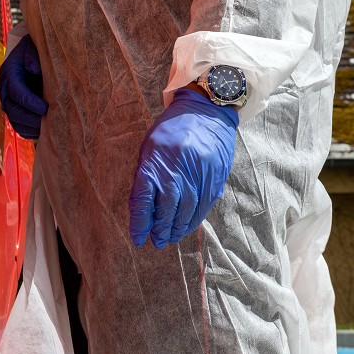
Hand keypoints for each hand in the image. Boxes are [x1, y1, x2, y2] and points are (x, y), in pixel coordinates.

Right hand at [0, 33, 47, 138]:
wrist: (35, 55)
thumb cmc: (37, 50)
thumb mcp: (34, 47)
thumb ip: (34, 56)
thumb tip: (34, 69)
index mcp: (9, 73)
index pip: (16, 91)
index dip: (29, 102)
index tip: (45, 108)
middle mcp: (6, 89)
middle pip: (12, 110)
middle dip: (30, 118)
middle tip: (48, 120)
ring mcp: (11, 101)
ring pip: (15, 121)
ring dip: (30, 127)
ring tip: (48, 128)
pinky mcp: (18, 110)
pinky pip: (21, 127)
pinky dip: (31, 131)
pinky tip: (46, 131)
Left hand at [127, 88, 238, 247]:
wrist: (206, 112)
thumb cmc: (172, 130)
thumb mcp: (150, 147)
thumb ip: (145, 176)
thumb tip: (141, 210)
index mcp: (156, 160)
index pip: (144, 199)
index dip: (140, 222)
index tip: (138, 237)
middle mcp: (177, 168)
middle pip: (167, 209)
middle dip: (160, 230)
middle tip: (157, 241)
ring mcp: (198, 174)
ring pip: (186, 211)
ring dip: (177, 229)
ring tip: (170, 238)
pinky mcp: (215, 177)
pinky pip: (203, 206)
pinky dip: (193, 220)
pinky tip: (186, 227)